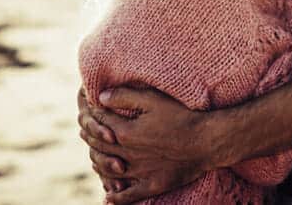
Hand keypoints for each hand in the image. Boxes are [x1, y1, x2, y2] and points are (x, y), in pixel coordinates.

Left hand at [77, 87, 210, 203]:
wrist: (206, 141)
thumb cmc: (182, 116)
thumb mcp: (153, 99)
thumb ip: (125, 96)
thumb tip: (100, 97)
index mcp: (126, 133)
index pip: (100, 124)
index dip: (92, 116)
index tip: (88, 110)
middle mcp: (128, 155)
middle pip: (101, 147)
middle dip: (90, 137)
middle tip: (85, 131)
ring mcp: (140, 172)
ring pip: (109, 171)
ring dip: (98, 163)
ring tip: (94, 157)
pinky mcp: (153, 185)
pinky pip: (129, 196)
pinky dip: (116, 197)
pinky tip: (108, 197)